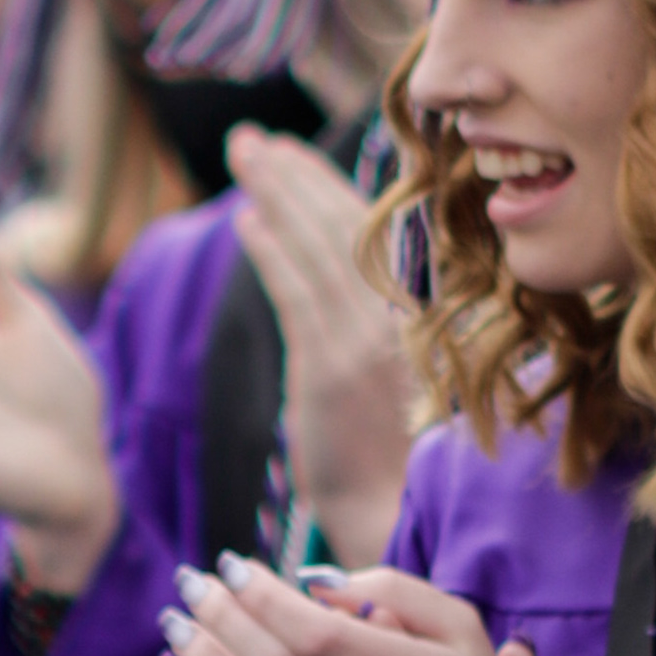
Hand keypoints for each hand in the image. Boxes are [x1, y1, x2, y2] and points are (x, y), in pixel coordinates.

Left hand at [229, 127, 420, 568]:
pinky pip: (297, 294)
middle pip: (341, 227)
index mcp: (412, 317)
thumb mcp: (384, 382)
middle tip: (253, 139)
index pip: (367, 234)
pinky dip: (272, 253)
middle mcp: (394, 321)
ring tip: (244, 158)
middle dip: (294, 176)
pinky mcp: (330, 369)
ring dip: (277, 196)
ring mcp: (363, 343)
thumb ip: (363, 328)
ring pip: (317, 249)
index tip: (292, 154)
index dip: (326, 188)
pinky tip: (247, 220)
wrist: (391, 516)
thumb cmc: (388, 459)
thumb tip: (327, 281)